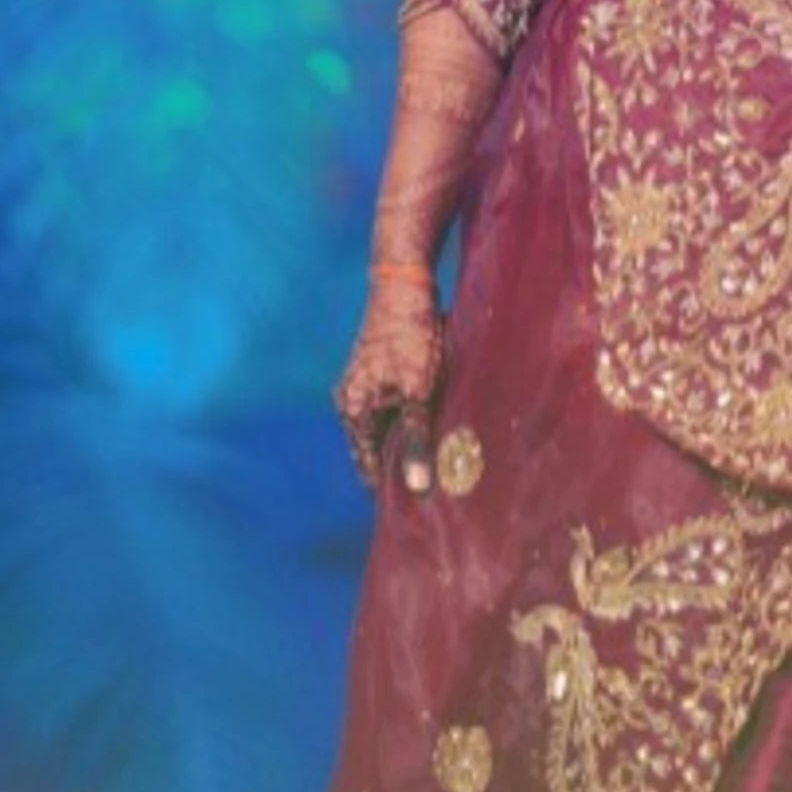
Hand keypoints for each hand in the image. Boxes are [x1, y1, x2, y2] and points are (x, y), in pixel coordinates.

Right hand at [334, 277, 446, 489]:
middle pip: (376, 448)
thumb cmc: (410, 337)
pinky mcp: (379, 373)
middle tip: (437, 487)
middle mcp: (350, 401)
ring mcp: (363, 386)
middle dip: (403, 465)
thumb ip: (415, 440)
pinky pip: (393, 409)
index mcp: (352, 410)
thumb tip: (417, 486)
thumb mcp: (417, 393)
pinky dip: (411, 421)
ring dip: (410, 442)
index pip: (367, 466)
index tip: (418, 508)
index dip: (391, 487)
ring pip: (387, 428)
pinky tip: (436, 425)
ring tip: (440, 460)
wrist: (405, 283)